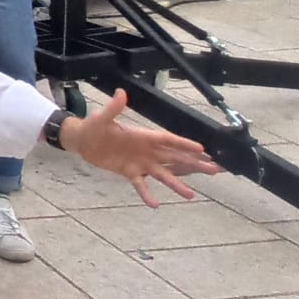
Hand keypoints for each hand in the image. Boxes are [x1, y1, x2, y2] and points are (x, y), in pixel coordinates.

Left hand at [62, 88, 220, 206]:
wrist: (83, 140)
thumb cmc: (94, 126)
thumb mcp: (102, 117)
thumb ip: (114, 108)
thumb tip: (121, 93)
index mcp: (144, 135)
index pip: (168, 140)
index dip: (184, 144)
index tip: (203, 149)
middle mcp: (147, 150)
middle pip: (175, 158)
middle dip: (195, 163)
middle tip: (215, 170)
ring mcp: (140, 163)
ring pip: (163, 174)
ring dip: (177, 184)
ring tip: (191, 195)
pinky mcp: (130, 172)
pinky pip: (141, 185)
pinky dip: (147, 194)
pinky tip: (156, 205)